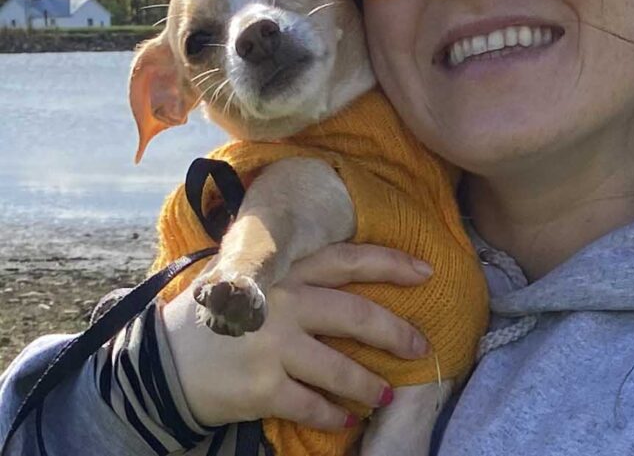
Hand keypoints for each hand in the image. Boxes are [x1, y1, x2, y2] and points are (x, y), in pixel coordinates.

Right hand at [161, 242, 433, 430]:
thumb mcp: (249, 275)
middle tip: (421, 347)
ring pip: (339, 368)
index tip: (426, 273)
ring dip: (369, 384)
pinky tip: (347, 420)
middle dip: (396, 333)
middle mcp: (283, 302)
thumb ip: (292, 269)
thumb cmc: (213, 313)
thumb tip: (347, 268)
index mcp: (284, 270)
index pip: (347, 260)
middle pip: (355, 315)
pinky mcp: (262, 387)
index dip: (390, 264)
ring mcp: (273, 346)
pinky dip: (334, 415)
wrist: (159, 362)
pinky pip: (311, 404)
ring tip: (385, 394)